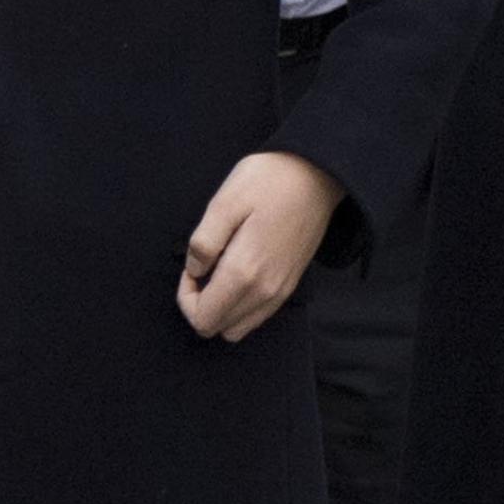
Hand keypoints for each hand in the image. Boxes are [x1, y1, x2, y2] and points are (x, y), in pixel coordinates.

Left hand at [179, 150, 340, 340]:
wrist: (317, 175)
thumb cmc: (267, 182)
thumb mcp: (224, 202)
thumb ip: (203, 243)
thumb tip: (195, 271)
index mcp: (244, 273)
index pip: (203, 319)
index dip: (186, 298)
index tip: (192, 267)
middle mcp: (264, 292)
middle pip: (219, 328)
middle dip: (201, 304)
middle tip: (204, 267)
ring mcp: (281, 291)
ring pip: (239, 327)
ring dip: (221, 307)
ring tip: (221, 270)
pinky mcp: (291, 284)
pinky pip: (258, 315)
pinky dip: (241, 305)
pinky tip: (241, 273)